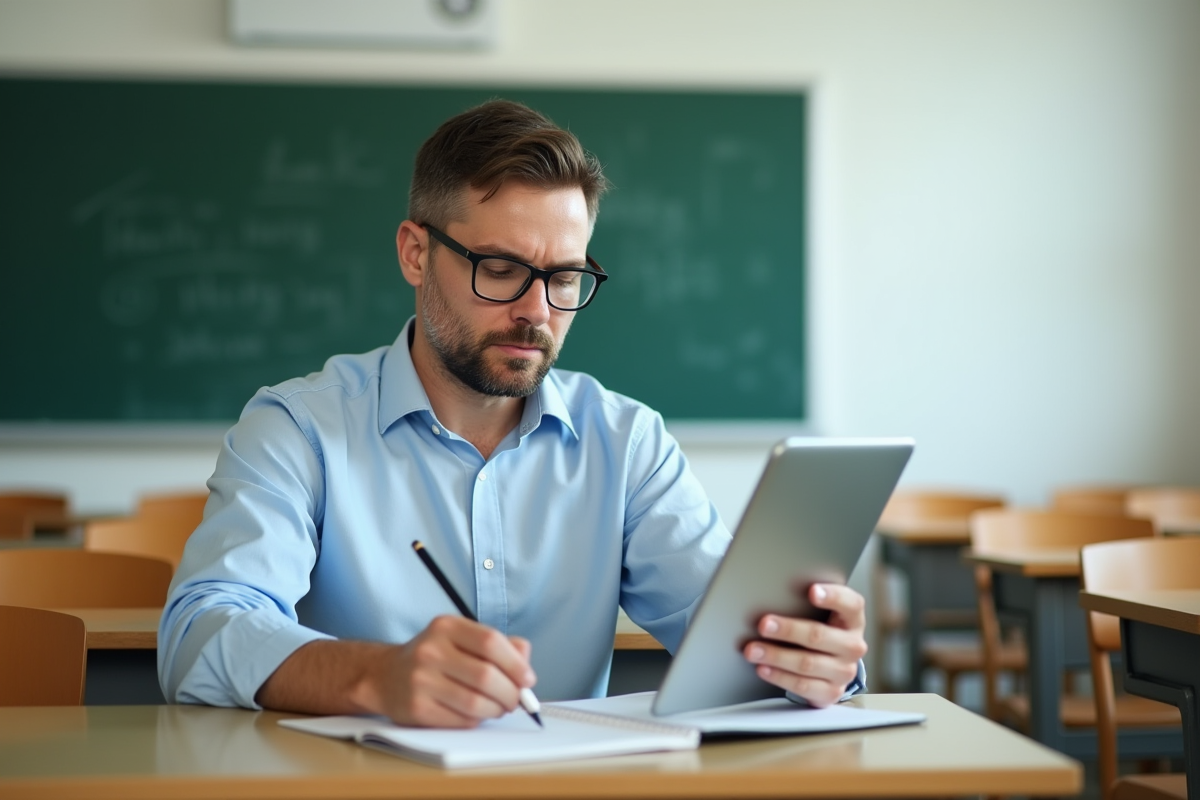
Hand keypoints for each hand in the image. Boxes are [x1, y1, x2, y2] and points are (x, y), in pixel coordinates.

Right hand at [373, 615, 536, 727]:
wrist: (386, 676)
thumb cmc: (436, 658)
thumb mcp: (463, 639)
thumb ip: (500, 646)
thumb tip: (526, 667)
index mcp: (446, 627)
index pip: (490, 641)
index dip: (515, 664)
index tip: (528, 679)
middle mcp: (430, 650)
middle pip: (486, 675)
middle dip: (510, 693)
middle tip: (516, 700)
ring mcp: (420, 680)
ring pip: (475, 702)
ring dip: (496, 709)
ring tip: (498, 707)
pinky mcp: (416, 708)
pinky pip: (461, 720)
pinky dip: (477, 720)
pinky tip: (476, 713)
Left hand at [742, 583, 867, 707]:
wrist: (832, 666)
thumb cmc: (821, 631)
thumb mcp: (822, 615)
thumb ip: (806, 604)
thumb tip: (773, 596)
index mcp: (853, 620)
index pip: (851, 604)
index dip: (833, 596)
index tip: (812, 591)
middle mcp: (852, 646)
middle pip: (819, 635)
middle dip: (788, 630)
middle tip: (764, 624)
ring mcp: (844, 671)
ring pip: (807, 663)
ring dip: (776, 656)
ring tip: (753, 650)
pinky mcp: (831, 692)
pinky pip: (803, 685)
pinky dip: (780, 676)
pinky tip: (764, 668)